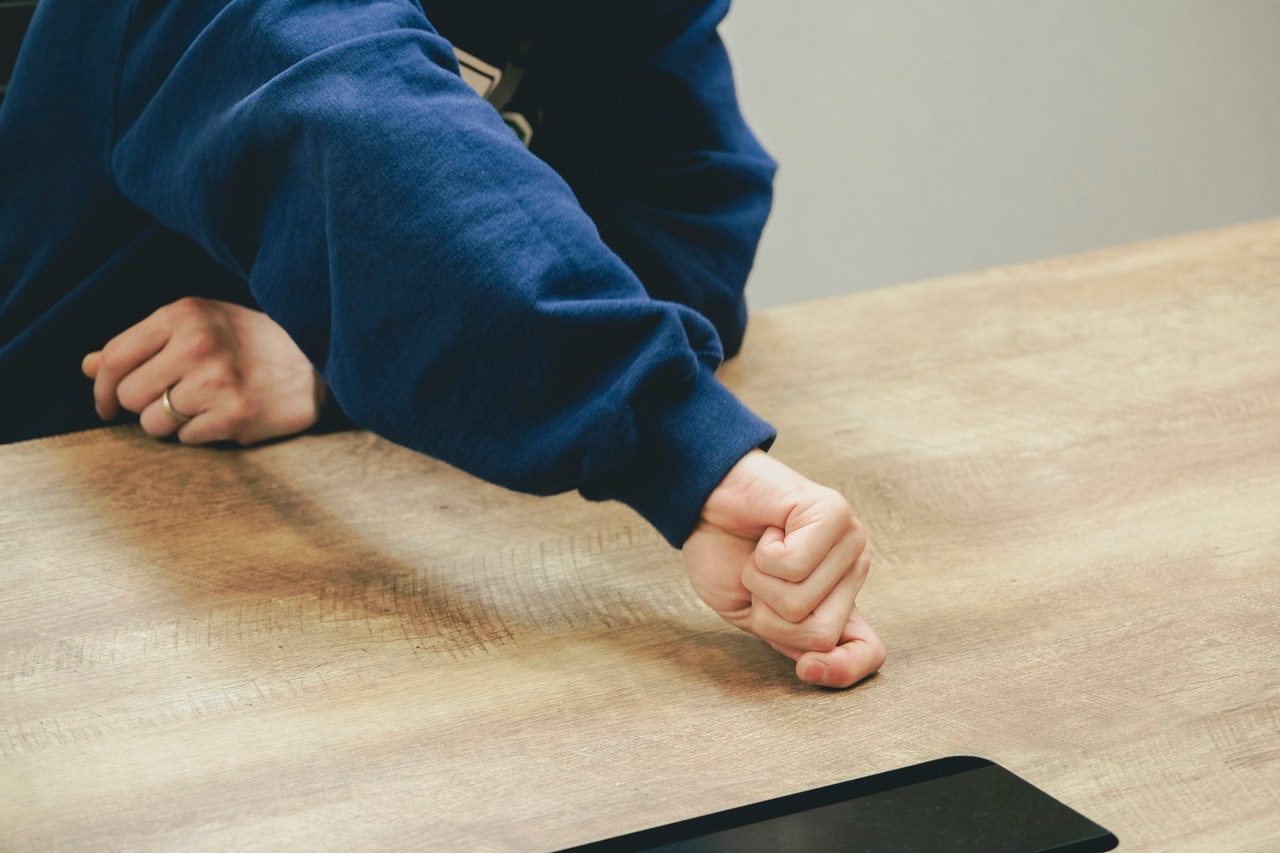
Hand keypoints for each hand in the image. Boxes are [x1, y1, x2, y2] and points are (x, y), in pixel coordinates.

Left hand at [83, 297, 325, 444]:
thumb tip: (88, 366)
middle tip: (172, 401)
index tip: (107, 405)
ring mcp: (217, 381)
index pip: (113, 358)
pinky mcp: (235, 415)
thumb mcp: (199, 326)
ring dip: (172, 424)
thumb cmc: (252, 343)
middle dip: (144, 405)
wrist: (318, 362)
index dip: (102, 388)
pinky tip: (225, 416)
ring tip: (202, 408)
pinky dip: (202, 434)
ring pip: (154, 423)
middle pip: (130, 395)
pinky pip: (188, 439)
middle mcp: (197, 344)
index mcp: (183, 316)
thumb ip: (143, 344)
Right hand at [683, 450, 884, 687]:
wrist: (703, 504)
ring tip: (762, 551)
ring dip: (761, 582)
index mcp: (837, 601)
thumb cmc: (725, 554)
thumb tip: (817, 664)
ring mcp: (849, 540)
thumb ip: (789, 640)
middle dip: (770, 615)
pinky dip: (764, 556)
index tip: (806, 670)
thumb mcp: (752, 615)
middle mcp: (852, 571)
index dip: (843, 671)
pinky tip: (769, 531)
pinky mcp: (833, 513)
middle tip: (760, 578)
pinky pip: (794, 566)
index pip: (869, 652)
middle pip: (820, 634)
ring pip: (802, 603)